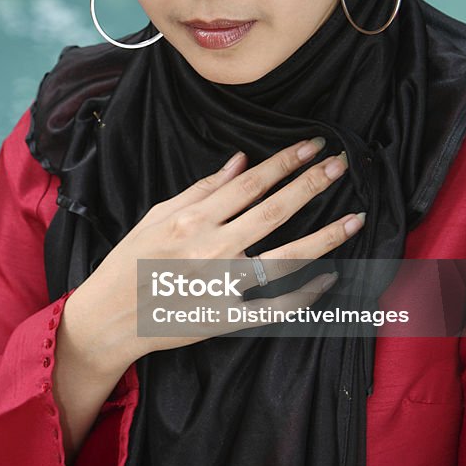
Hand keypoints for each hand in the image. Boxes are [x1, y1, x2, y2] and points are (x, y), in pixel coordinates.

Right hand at [66, 138, 363, 375]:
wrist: (111, 317)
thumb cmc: (131, 261)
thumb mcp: (158, 215)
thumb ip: (201, 189)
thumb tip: (240, 161)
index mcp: (193, 220)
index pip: (250, 183)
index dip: (285, 163)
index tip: (313, 146)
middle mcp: (212, 249)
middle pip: (273, 211)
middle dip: (311, 185)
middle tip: (341, 164)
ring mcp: (223, 286)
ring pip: (285, 257)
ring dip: (324, 236)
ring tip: (355, 217)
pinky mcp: (230, 319)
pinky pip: (277, 306)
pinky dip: (305, 293)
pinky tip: (329, 277)